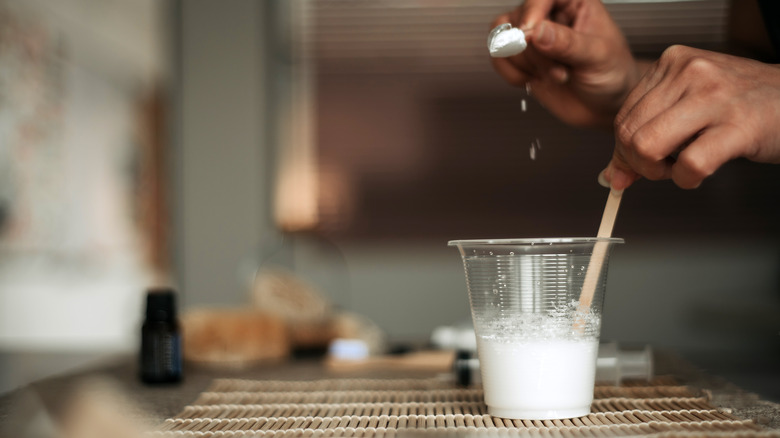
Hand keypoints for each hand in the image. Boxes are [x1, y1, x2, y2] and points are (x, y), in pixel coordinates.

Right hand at [491, 0, 643, 127]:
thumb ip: (567, 43)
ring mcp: (533, 38)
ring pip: (504, 40)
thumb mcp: (597, 55)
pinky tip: (535, 79)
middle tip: (560, 69)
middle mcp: (550, 16)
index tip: (532, 36)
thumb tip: (538, 31)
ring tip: (555, 75)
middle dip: (536, 54)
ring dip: (526, 65)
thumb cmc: (612, 73)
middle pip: (519, 22)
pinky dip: (513, 75)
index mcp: (573, 2)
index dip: (531, 14)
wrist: (605, 105)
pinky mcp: (522, 59)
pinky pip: (499, 59)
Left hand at [604, 45, 779, 189]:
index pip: (623, 117)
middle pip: (629, 134)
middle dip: (640, 164)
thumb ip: (647, 134)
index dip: (626, 151)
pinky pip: (689, 165)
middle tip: (664, 168)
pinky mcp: (738, 126)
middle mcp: (690, 72)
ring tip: (681, 168)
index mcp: (673, 62)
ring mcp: (714, 96)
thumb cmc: (742, 104)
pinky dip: (687, 180)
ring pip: (648, 147)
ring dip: (660, 172)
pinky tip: (700, 172)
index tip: (640, 163)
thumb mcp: (688, 107)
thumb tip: (612, 175)